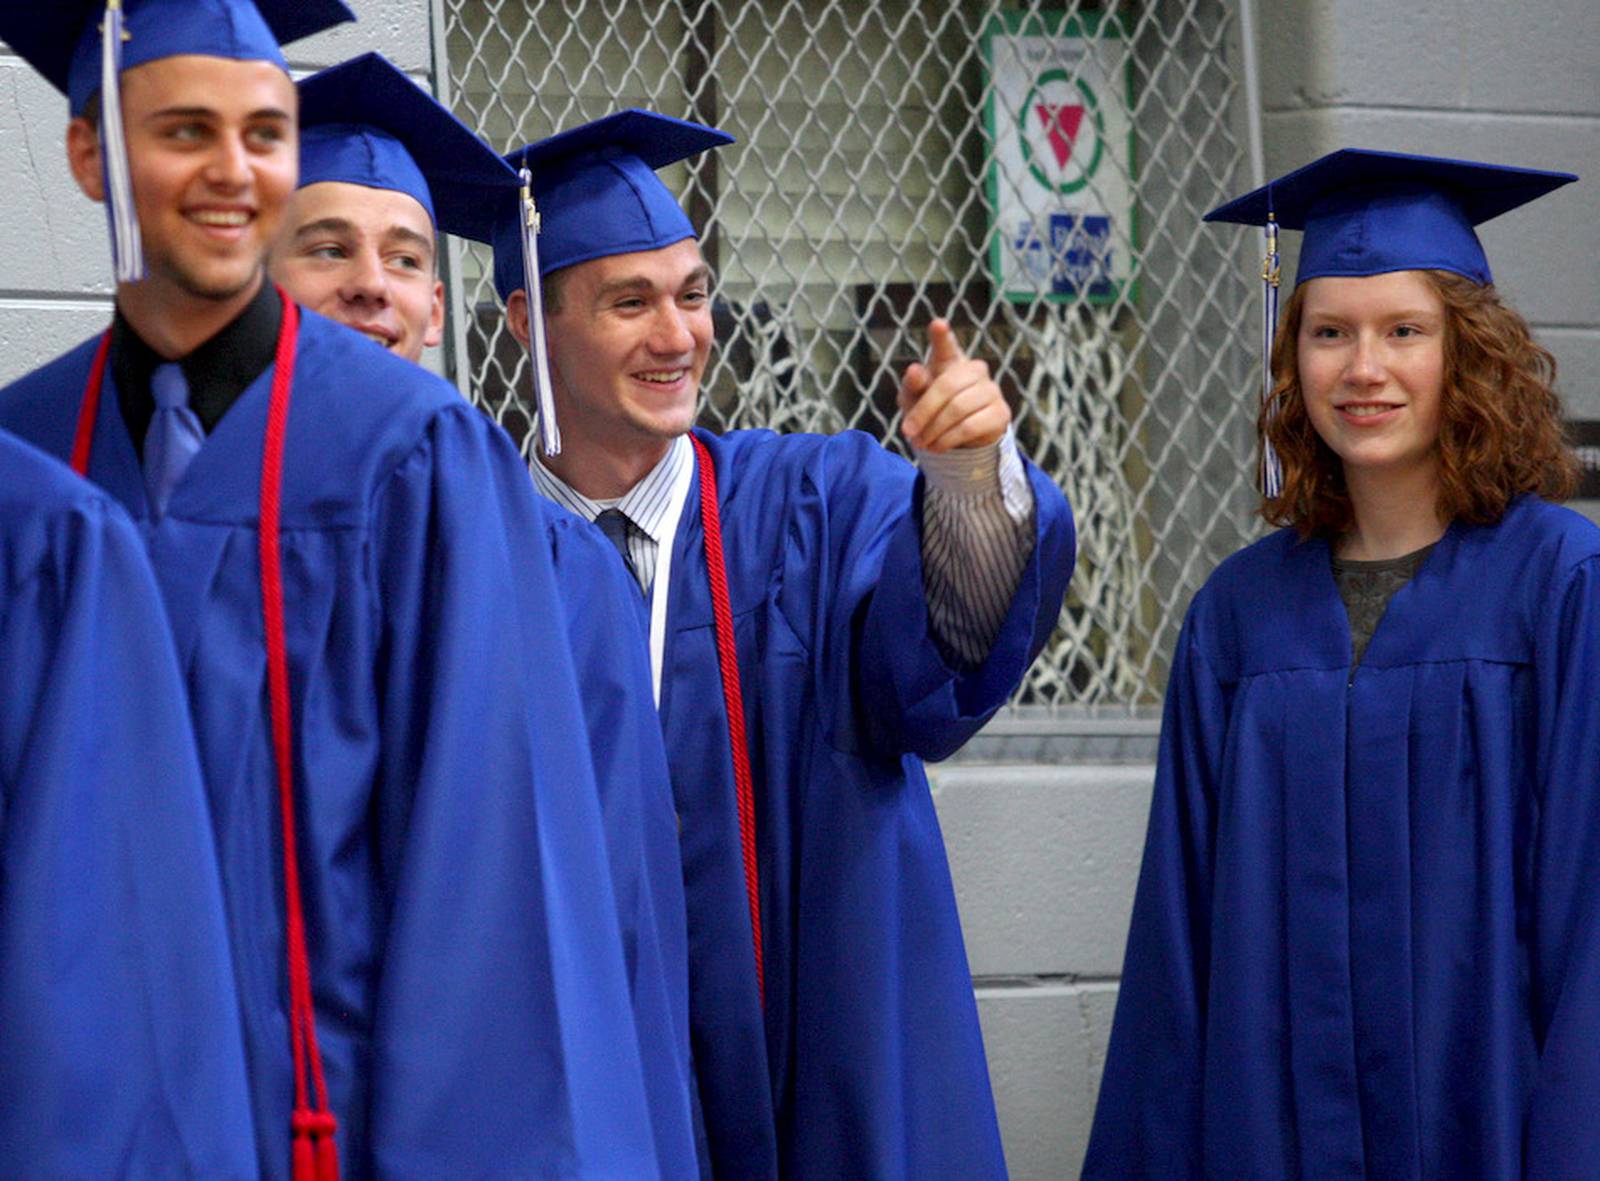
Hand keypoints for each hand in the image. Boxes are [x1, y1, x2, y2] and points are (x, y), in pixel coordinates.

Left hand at [898, 319, 1009, 452]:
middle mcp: (974, 369)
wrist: (957, 436)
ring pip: (958, 409)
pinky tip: (937, 446)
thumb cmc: (930, 408)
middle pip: (946, 387)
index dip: (941, 336)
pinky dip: (948, 439)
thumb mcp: (913, 399)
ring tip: (921, 443)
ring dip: (934, 430)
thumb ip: (912, 385)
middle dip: (923, 412)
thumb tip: (915, 370)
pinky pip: (970, 426)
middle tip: (907, 431)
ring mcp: (991, 390)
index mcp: (949, 360)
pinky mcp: (1000, 412)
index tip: (937, 324)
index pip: (946, 346)